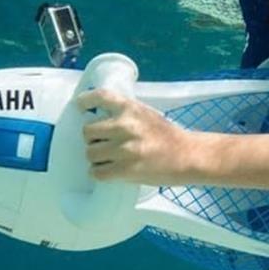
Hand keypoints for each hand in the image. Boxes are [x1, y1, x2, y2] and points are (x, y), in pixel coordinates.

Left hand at [76, 88, 192, 185]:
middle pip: (87, 131)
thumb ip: (124, 113)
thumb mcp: (146, 114)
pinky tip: (109, 171)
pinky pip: (96, 172)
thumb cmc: (167, 136)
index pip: (99, 97)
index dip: (85, 101)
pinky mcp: (125, 169)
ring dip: (96, 158)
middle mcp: (125, 125)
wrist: (187, 156)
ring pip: (90, 153)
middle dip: (93, 139)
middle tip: (104, 143)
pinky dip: (99, 173)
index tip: (81, 107)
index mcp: (130, 108)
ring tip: (109, 159)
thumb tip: (98, 118)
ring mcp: (125, 149)